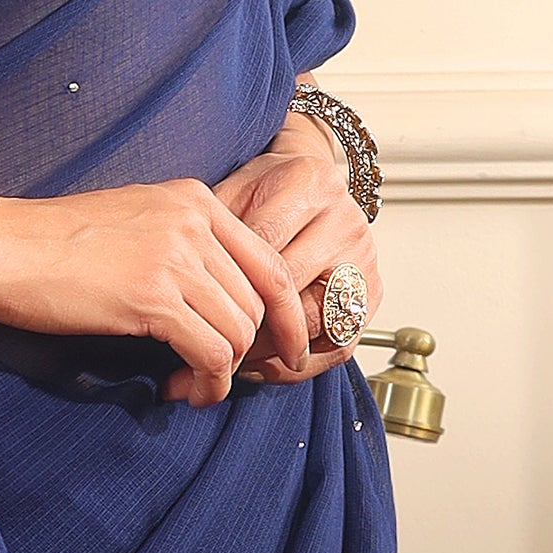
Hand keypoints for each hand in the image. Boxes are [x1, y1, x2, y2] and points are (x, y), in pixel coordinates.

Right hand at [0, 163, 323, 399]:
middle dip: (251, 350)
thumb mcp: (131, 221)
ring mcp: (175, 256)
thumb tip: (215, 300)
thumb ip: (180, 245)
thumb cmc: (51, 242)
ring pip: (239, 330)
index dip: (286, 314)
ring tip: (195, 388)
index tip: (283, 349)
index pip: (269, 261)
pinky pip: (211, 352)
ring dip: (224, 372)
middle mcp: (194, 220)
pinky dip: (207, 381)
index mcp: (194, 198)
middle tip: (220, 378)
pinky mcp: (152, 296)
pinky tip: (185, 390)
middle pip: (259, 300)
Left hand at [216, 109, 378, 376]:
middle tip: (203, 347)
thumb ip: (213, 226)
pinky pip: (338, 345)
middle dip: (243, 324)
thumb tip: (179, 278)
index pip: (262, 247)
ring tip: (231, 362)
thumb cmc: (264, 191)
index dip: (225, 284)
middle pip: (290, 290)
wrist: (309, 184)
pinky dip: (298, 366)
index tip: (190, 311)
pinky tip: (263, 368)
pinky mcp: (373, 293)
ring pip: (315, 324)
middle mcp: (345, 221)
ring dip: (269, 352)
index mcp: (308, 184)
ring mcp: (364, 259)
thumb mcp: (232, 191)